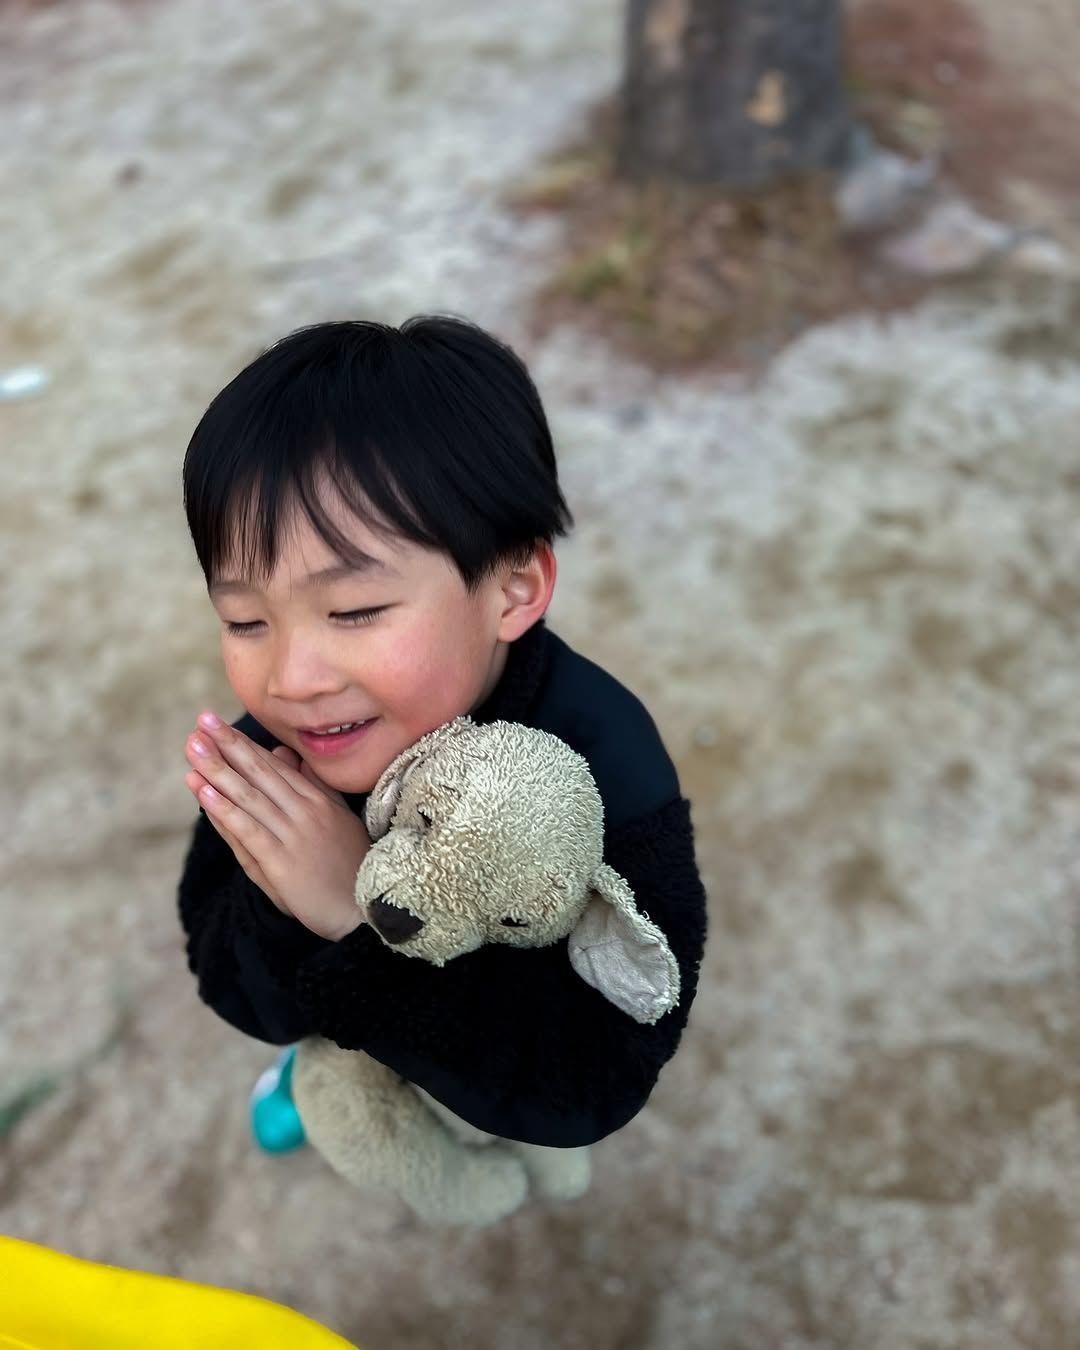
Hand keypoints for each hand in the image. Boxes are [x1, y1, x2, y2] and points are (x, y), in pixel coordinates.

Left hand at [184, 713, 369, 940]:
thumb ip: (313, 788)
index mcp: (317, 800)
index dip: (243, 743)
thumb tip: (289, 757)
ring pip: (248, 795)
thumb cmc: (351, 866)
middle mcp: (304, 811)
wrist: (364, 910)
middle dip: (227, 744)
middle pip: (259, 772)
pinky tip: (203, 791)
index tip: (217, 723)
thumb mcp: (338, 820)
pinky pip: (247, 829)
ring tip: (192, 747)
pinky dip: (223, 809)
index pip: (273, 765)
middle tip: (201, 720)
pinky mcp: (280, 861)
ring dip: (217, 770)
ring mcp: (292, 835)